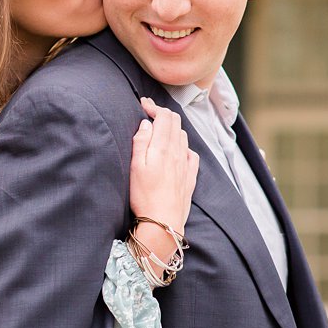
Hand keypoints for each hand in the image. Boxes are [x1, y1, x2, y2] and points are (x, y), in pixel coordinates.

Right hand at [130, 97, 196, 234]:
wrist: (163, 222)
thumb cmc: (144, 196)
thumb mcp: (135, 167)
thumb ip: (141, 142)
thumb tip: (147, 123)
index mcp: (163, 147)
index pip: (164, 116)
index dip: (154, 107)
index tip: (143, 105)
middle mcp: (177, 152)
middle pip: (176, 122)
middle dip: (163, 113)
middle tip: (150, 113)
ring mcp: (186, 164)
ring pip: (183, 136)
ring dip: (172, 128)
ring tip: (160, 129)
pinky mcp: (190, 176)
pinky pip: (191, 153)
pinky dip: (183, 145)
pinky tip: (176, 150)